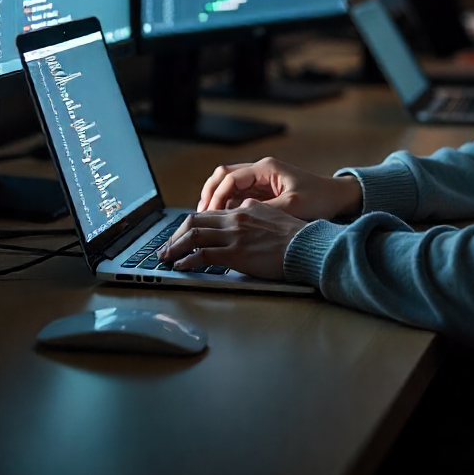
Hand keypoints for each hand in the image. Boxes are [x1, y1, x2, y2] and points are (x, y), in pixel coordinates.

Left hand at [156, 200, 304, 280]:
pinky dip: (187, 260)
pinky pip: (203, 255)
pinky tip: (181, 266)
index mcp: (244, 209)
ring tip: (166, 258)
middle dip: (175, 235)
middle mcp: (236, 218)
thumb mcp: (273, 214)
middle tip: (166, 248)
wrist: (307, 246)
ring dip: (175, 247)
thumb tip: (243, 209)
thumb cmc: (295, 236)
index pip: (208, 212)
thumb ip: (254, 212)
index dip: (190, 224)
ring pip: (194, 235)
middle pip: (194, 220)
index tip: (181, 235)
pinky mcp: (236, 253)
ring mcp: (235, 235)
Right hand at [197, 157, 361, 221]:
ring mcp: (261, 180)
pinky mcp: (264, 191)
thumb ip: (264, 211)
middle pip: (223, 176)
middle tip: (200, 216)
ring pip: (228, 186)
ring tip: (207, 221)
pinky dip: (227, 206)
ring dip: (216, 201)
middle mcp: (261, 171)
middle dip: (209, 194)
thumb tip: (237, 219)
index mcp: (266, 169)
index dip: (217, 196)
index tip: (209, 215)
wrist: (338, 198)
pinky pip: (238, 196)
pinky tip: (223, 222)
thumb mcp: (292, 207)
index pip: (230, 178)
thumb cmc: (320, 199)